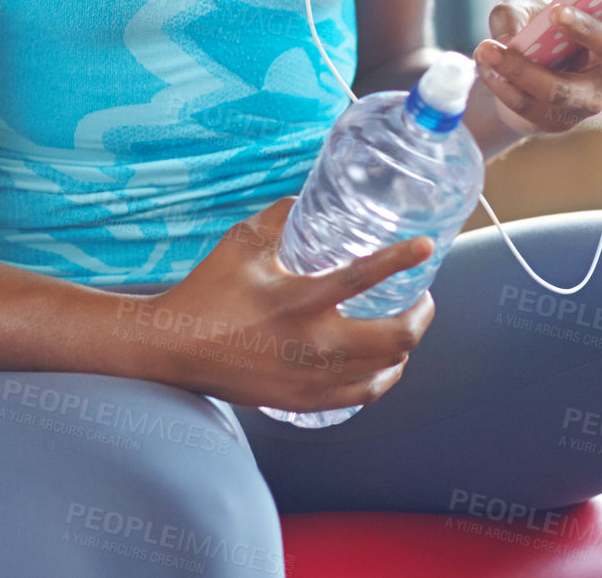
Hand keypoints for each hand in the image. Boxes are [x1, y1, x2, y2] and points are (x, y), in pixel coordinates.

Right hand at [132, 197, 435, 414]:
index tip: (425, 247)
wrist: (176, 347)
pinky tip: (382, 363)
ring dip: (405, 345)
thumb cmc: (207, 291)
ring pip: (385, 370)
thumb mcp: (242, 242)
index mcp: (299, 300)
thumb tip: (307, 201)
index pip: (364, 277)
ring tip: (405, 325)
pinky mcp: (304, 399)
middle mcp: (313, 344)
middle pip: (394, 338)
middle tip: (422, 296)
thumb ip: (280, 218)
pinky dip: (382, 376)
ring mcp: (312, 378)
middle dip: (420, 315)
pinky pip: (363, 395)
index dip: (401, 259)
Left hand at [473, 0, 601, 135]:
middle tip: (555, 13)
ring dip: (519, 68)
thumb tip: (511, 34)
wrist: (506, 80)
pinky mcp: (559, 120)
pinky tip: (484, 67)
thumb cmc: (525, 34)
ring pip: (559, 87)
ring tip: (487, 49)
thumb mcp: (516, 6)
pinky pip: (529, 105)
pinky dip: (502, 84)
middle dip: (585, 27)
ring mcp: (587, 97)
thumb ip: (514, 8)